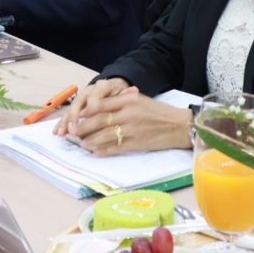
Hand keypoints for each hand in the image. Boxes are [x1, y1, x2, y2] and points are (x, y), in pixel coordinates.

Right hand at [54, 78, 133, 135]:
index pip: (96, 97)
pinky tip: (56, 131)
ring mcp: (81, 99)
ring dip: (65, 122)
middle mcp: (88, 91)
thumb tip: (133, 90)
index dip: (92, 108)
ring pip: (71, 109)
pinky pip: (67, 114)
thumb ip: (127, 94)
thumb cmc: (119, 93)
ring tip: (62, 133)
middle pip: (79, 103)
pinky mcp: (76, 106)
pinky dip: (61, 123)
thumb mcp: (125, 93)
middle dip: (74, 117)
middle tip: (73, 129)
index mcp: (102, 87)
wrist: (114, 87)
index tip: (92, 120)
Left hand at [58, 85, 193, 155]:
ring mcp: (132, 129)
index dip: (87, 111)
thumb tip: (102, 105)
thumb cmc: (160, 112)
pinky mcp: (137, 143)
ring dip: (91, 140)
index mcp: (129, 100)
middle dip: (84, 127)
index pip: (102, 104)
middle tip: (73, 132)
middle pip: (100, 120)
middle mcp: (128, 113)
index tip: (77, 115)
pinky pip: (117, 147)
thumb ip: (123, 100)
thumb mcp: (141, 100)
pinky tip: (96, 152)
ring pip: (105, 135)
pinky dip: (104, 150)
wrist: (180, 125)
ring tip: (82, 144)